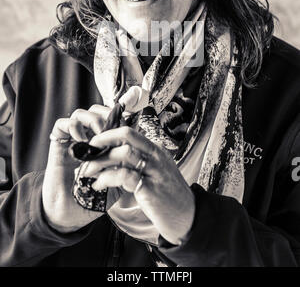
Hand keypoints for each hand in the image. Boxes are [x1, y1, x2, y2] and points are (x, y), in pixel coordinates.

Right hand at [42, 104, 119, 232]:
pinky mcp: (58, 144)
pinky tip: (81, 140)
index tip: (127, 128)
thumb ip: (125, 164)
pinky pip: (62, 124)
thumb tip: (136, 147)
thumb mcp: (116, 180)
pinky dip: (73, 126)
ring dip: (92, 120)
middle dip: (106, 115)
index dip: (119, 118)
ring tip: (98, 135)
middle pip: (96, 111)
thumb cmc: (93, 198)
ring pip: (81, 113)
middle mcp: (87, 138)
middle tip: (112, 131)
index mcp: (102, 144)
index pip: (111, 118)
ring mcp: (72, 140)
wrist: (70, 214)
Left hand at [80, 126, 195, 244]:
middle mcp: (156, 156)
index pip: (129, 132)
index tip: (94, 143)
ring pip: (123, 154)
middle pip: (126, 135)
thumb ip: (138, 163)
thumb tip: (111, 157)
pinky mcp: (150, 189)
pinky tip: (98, 185)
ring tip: (88, 171)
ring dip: (100, 161)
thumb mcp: (155, 172)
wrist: (187, 217)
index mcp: (155, 150)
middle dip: (102, 140)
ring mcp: (154, 171)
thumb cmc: (167, 196)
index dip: (108, 134)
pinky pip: (123, 176)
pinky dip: (106, 179)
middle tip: (87, 151)